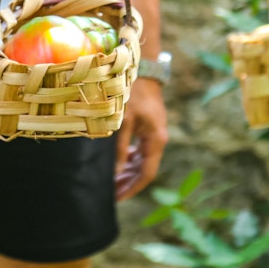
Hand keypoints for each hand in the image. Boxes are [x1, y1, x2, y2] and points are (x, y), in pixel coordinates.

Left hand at [115, 78, 167, 200]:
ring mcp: (154, 133)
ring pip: (141, 160)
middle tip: (110, 193)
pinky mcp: (148, 127)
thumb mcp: (123, 121)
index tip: (117, 198)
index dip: (132, 188)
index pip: (147, 174)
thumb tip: (115, 172)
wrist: (142, 69)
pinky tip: (116, 162)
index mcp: (156, 140)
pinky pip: (139, 149)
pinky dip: (128, 158)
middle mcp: (158, 139)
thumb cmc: (132, 93)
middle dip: (128, 182)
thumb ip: (120, 148)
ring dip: (127, 171)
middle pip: (144, 169)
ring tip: (111, 181)